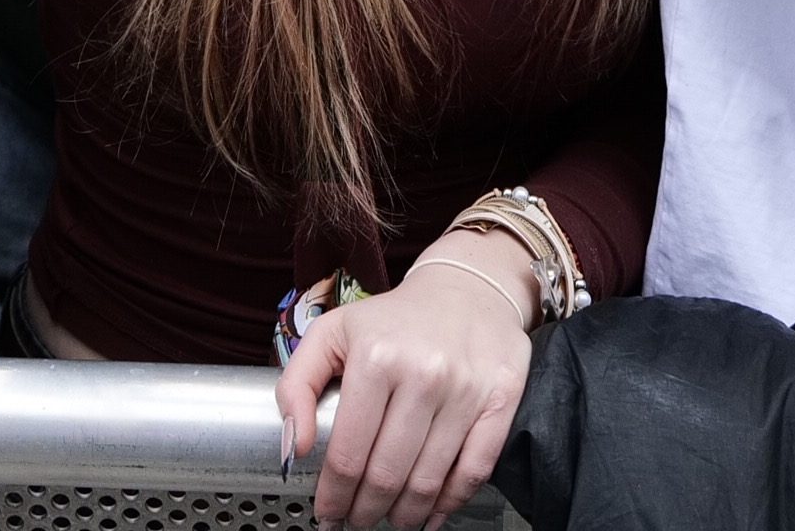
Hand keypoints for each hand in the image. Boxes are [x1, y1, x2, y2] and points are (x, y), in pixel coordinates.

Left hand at [276, 242, 538, 530]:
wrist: (468, 288)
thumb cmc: (394, 319)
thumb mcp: (332, 333)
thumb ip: (296, 385)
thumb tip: (294, 447)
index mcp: (375, 357)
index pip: (347, 452)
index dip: (334, 495)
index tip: (328, 512)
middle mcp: (422, 373)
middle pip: (387, 474)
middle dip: (365, 511)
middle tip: (357, 521)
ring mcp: (466, 389)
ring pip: (428, 480)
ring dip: (405, 514)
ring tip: (391, 518)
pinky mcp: (500, 400)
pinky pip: (474, 470)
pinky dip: (450, 503)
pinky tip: (432, 513)